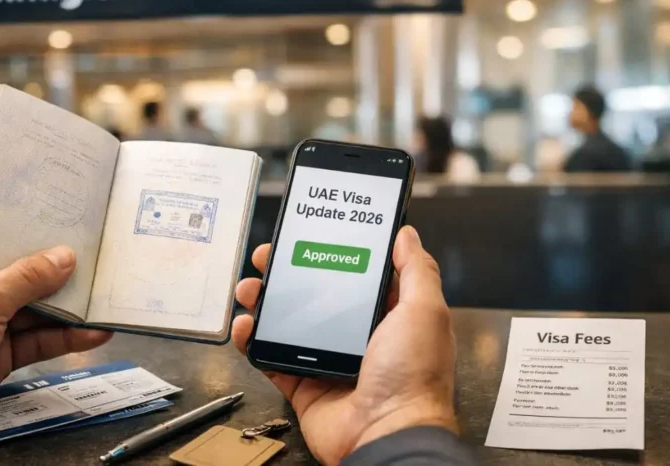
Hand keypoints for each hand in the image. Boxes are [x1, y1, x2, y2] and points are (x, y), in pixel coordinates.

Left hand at [0, 235, 112, 437]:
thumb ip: (25, 279)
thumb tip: (64, 256)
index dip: (33, 235)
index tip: (68, 227)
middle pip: (24, 277)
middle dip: (60, 275)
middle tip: (96, 264)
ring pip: (37, 311)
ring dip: (70, 310)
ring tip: (103, 301)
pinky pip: (39, 342)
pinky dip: (66, 339)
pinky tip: (93, 333)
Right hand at [233, 226, 456, 464]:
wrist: (387, 434)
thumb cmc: (414, 377)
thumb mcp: (424, 312)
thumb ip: (417, 271)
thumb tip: (407, 235)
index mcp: (387, 317)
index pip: (354, 276)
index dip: (330, 253)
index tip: (310, 236)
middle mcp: (356, 336)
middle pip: (313, 295)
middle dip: (287, 274)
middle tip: (268, 258)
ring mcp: (327, 359)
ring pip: (287, 323)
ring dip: (264, 302)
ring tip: (249, 288)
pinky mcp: (304, 383)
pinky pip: (271, 357)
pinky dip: (252, 340)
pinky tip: (244, 325)